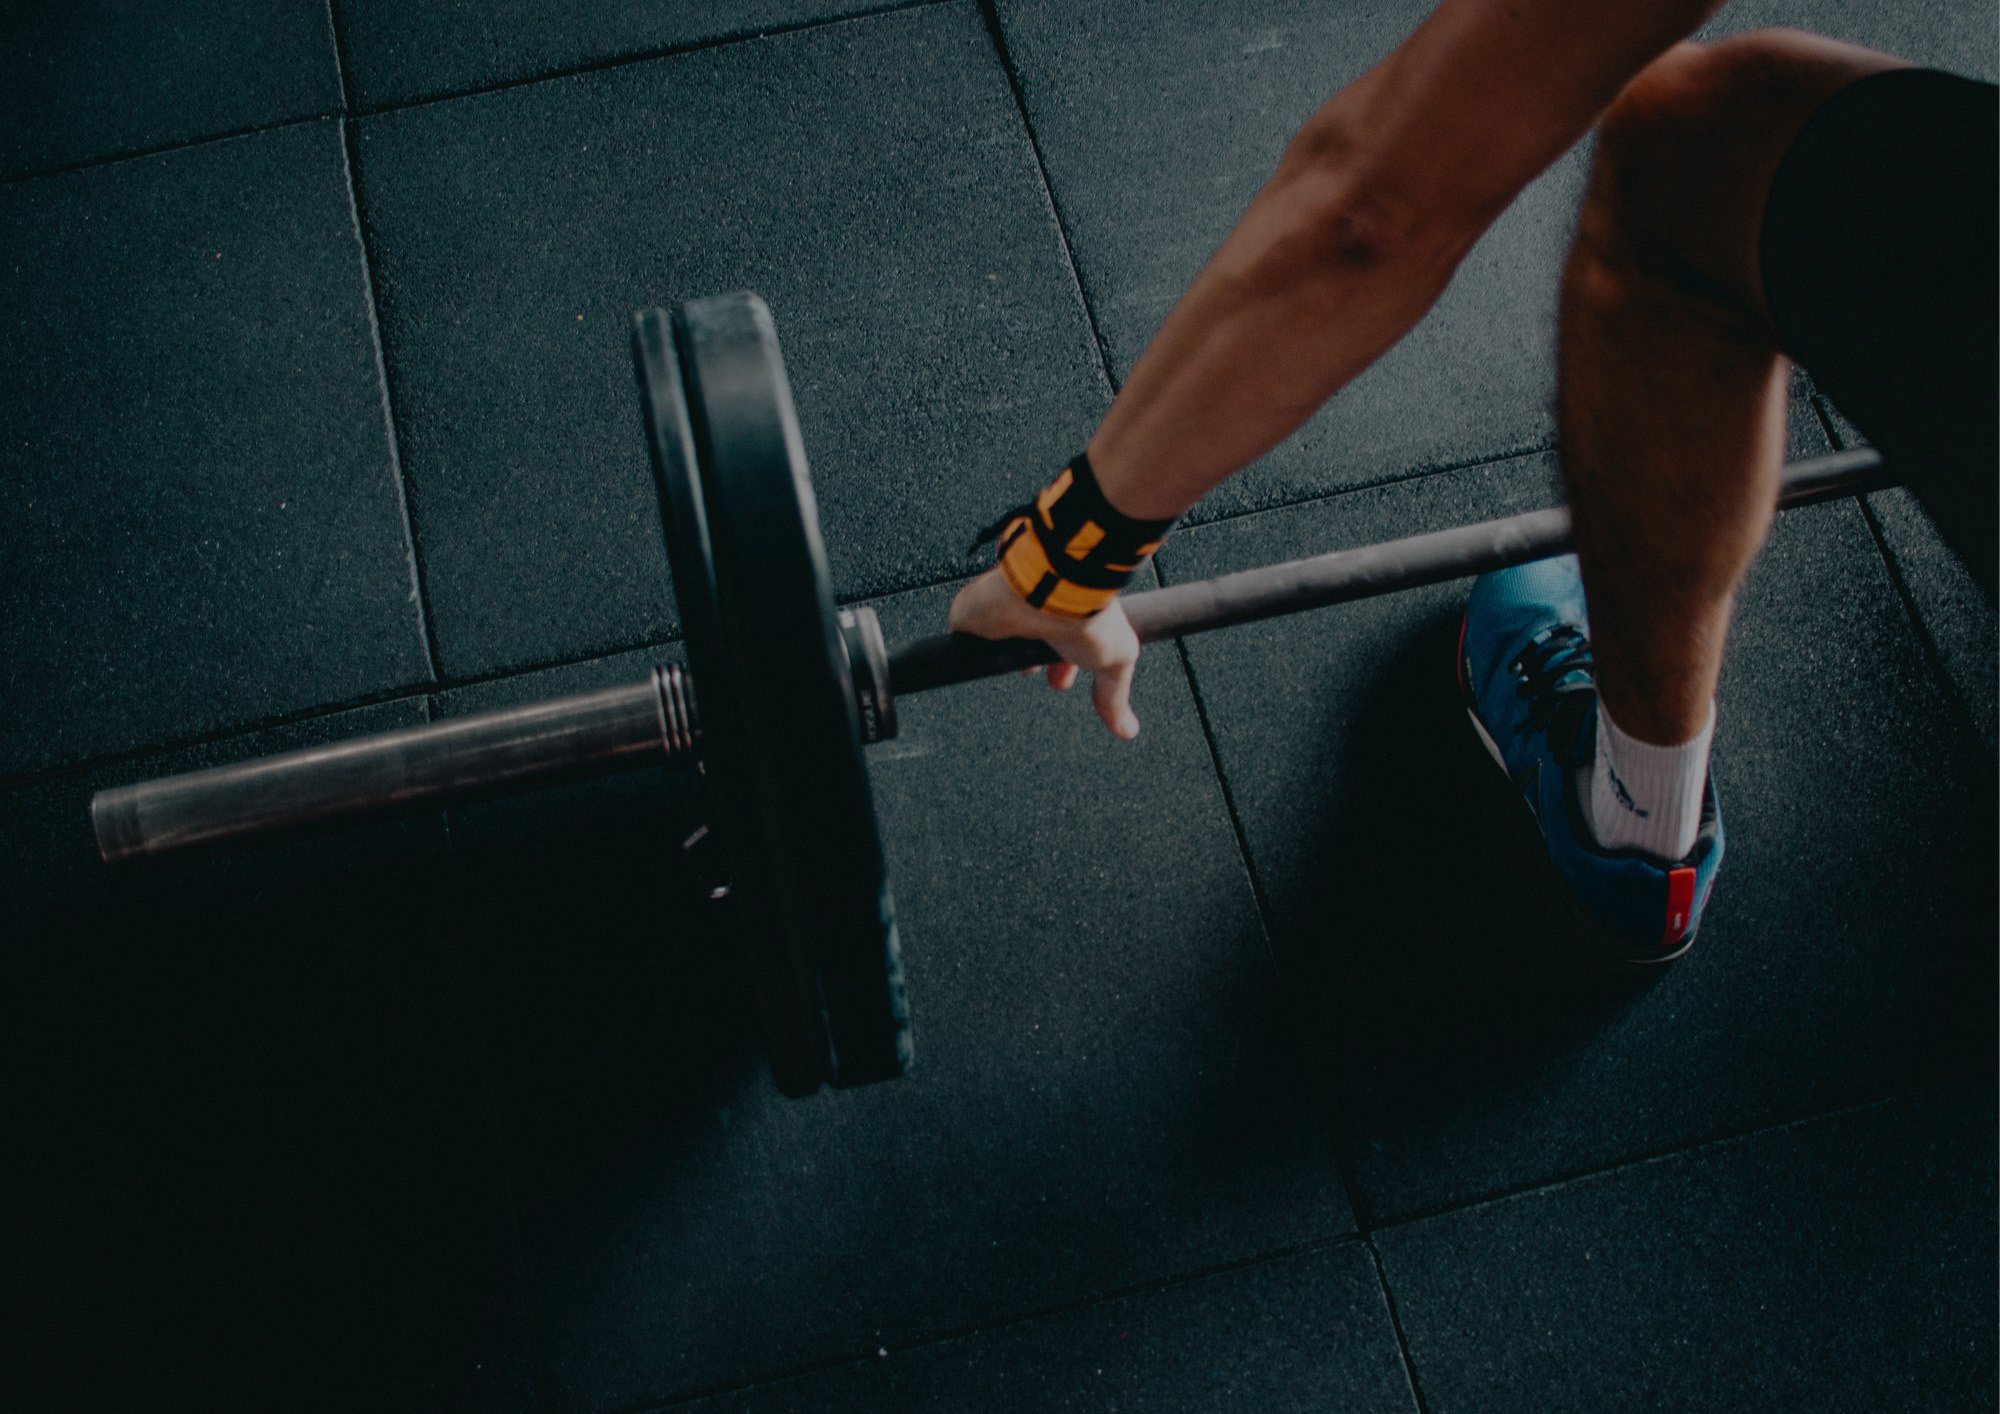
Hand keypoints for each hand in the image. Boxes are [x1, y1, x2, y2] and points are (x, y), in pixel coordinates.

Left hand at [948, 567, 1141, 738]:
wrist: (1051, 592)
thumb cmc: (1087, 616)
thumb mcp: (1116, 660)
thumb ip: (1115, 696)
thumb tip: (1127, 730)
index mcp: (1068, 620)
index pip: (1060, 646)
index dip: (1061, 668)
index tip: (1060, 683)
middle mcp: (1035, 615)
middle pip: (1026, 644)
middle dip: (1030, 663)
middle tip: (1033, 674)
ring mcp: (1003, 615)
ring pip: (994, 642)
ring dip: (1000, 657)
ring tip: (1006, 672)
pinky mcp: (973, 617)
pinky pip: (963, 637)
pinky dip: (968, 650)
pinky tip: (973, 660)